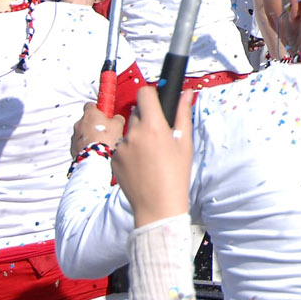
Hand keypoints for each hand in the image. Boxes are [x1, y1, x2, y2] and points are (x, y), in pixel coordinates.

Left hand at [69, 102, 123, 159]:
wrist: (96, 159)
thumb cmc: (107, 139)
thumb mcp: (118, 125)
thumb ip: (117, 118)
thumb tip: (117, 118)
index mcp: (89, 114)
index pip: (90, 105)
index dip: (97, 109)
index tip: (103, 113)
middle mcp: (79, 123)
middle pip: (86, 120)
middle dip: (94, 124)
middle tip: (105, 131)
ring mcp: (74, 136)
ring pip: (82, 133)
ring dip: (89, 136)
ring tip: (101, 143)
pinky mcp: (72, 148)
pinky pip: (80, 144)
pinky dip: (86, 146)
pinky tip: (95, 151)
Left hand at [113, 85, 193, 226]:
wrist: (157, 206)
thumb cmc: (176, 175)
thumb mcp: (185, 143)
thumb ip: (183, 114)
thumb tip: (186, 93)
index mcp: (153, 126)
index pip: (144, 94)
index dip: (151, 95)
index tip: (157, 103)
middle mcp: (133, 133)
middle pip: (137, 113)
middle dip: (147, 119)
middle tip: (159, 136)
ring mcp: (120, 147)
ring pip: (129, 132)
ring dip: (137, 137)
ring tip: (150, 156)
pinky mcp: (113, 160)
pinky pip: (121, 148)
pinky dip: (130, 152)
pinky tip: (141, 166)